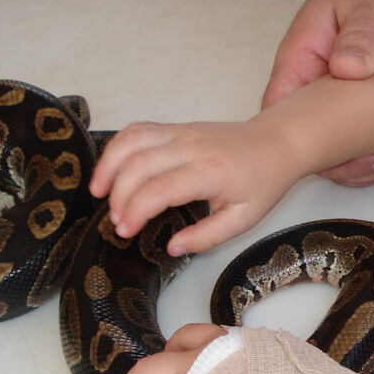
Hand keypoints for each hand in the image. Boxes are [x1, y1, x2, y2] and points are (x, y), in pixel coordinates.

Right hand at [89, 118, 295, 255]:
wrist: (276, 143)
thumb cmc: (263, 181)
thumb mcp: (244, 219)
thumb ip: (207, 236)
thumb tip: (172, 247)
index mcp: (210, 172)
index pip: (160, 188)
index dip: (136, 210)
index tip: (124, 231)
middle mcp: (191, 146)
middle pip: (138, 164)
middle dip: (118, 195)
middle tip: (115, 222)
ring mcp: (181, 132)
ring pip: (132, 141)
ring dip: (108, 166)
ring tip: (97, 193)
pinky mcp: (176, 127)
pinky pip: (138, 130)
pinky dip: (117, 147)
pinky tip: (110, 169)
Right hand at [263, 0, 373, 186]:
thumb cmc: (361, 1)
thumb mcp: (363, 10)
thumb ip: (358, 36)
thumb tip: (348, 67)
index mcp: (296, 71)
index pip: (281, 118)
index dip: (305, 144)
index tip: (346, 149)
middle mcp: (308, 100)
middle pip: (311, 149)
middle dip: (348, 164)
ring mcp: (330, 115)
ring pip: (336, 157)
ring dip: (368, 165)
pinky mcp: (353, 122)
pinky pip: (358, 150)